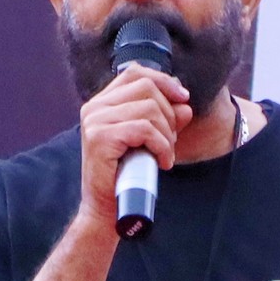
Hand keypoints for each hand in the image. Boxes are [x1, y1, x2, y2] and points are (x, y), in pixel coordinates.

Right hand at [76, 61, 192, 227]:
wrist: (105, 208)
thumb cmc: (126, 174)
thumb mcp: (149, 140)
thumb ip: (166, 119)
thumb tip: (185, 104)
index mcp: (101, 103)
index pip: (135, 73)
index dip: (164, 81)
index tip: (183, 99)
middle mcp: (94, 107)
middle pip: (146, 88)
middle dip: (169, 113)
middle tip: (170, 141)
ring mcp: (94, 121)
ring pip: (149, 109)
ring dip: (167, 133)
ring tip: (165, 154)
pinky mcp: (100, 137)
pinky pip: (144, 129)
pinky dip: (161, 145)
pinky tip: (162, 162)